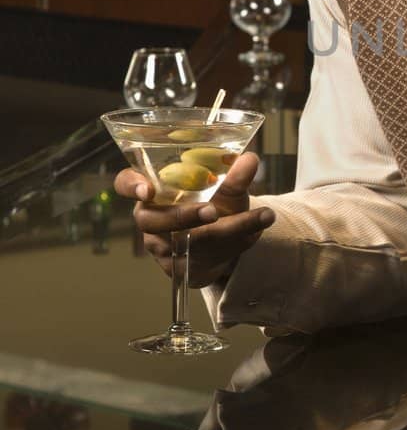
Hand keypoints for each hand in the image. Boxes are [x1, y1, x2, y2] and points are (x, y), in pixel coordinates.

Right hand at [113, 152, 275, 288]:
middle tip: (212, 211)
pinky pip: (203, 260)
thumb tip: (249, 160)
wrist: (226, 240)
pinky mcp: (178, 269)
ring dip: (225, 232)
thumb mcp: (227, 188)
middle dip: (183, 216)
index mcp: (154, 190)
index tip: (148, 189)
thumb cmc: (216, 203)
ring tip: (258, 219)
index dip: (131, 186)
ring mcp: (161, 247)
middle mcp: (151, 219)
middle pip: (152, 220)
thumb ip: (235, 175)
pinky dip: (233, 246)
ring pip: (185, 243)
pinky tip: (254, 234)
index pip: (125, 183)